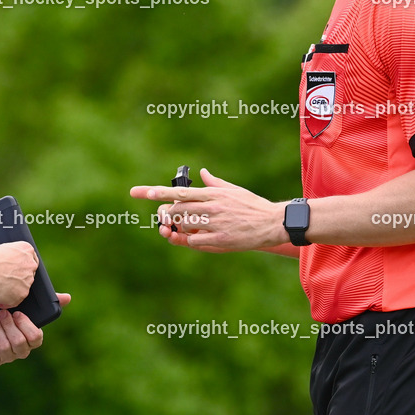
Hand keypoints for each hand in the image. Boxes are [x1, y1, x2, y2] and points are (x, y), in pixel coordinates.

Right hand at [0, 242, 37, 308]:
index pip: (29, 260)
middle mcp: (30, 264)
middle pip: (27, 274)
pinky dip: (6, 302)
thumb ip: (11, 256)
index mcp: (26, 250)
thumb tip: (8, 263)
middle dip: (17, 279)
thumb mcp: (2, 248)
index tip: (15, 271)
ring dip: (12, 290)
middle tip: (3, 281)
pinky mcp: (22, 294)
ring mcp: (28, 280)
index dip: (20, 267)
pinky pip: (15, 300)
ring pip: (22, 287)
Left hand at [0, 293, 70, 365]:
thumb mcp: (29, 307)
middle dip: (9, 326)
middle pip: (18, 342)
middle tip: (2, 312)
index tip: (17, 313)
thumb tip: (67, 298)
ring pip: (5, 347)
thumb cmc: (14, 314)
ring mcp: (8, 357)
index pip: (35, 337)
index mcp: (33, 339)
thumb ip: (50, 302)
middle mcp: (22, 350)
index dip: (26, 326)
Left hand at [130, 168, 286, 251]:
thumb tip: (201, 172)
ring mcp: (215, 224)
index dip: (158, 193)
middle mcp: (210, 207)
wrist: (272, 222)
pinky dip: (192, 240)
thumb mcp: (233, 190)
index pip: (179, 192)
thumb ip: (214, 183)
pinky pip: (195, 242)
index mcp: (212, 194)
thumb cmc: (252, 206)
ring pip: (183, 226)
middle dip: (165, 215)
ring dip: (179, 228)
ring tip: (183, 227)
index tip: (142, 193)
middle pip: (176, 211)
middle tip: (163, 218)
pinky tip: (198, 237)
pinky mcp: (220, 240)